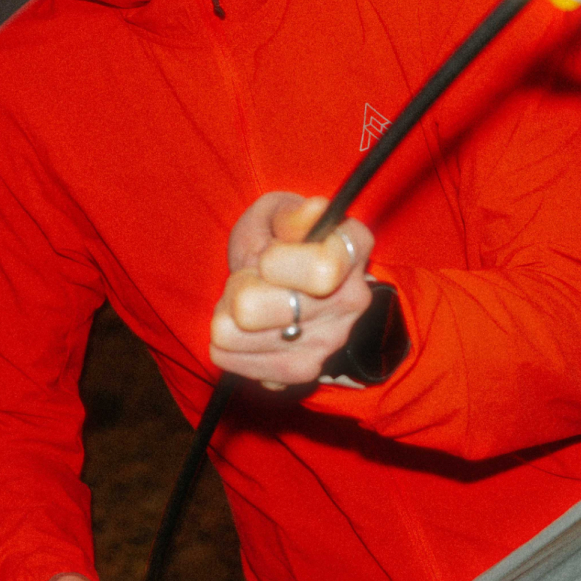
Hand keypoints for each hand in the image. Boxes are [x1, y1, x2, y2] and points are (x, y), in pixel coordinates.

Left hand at [210, 193, 373, 387]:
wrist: (284, 280)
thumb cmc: (279, 239)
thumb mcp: (279, 214)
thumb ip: (291, 214)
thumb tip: (314, 209)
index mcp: (354, 249)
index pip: (322, 271)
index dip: (275, 263)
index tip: (267, 257)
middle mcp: (353, 299)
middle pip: (268, 309)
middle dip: (239, 287)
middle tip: (248, 277)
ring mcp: (330, 341)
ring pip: (239, 335)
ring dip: (227, 314)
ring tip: (245, 298)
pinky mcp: (302, 371)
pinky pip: (233, 360)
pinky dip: (226, 342)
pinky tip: (244, 327)